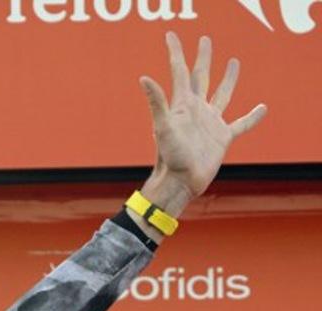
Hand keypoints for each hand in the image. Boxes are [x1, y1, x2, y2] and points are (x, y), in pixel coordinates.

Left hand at [137, 32, 266, 217]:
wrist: (180, 181)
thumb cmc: (169, 156)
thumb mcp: (163, 126)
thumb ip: (156, 102)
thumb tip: (143, 78)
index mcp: (183, 104)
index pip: (179, 72)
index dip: (175, 53)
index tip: (170, 35)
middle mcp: (196, 110)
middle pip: (201, 77)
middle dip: (202, 58)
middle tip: (205, 40)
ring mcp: (210, 123)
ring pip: (222, 95)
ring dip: (228, 79)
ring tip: (233, 61)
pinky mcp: (222, 137)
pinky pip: (241, 124)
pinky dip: (252, 117)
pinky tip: (262, 108)